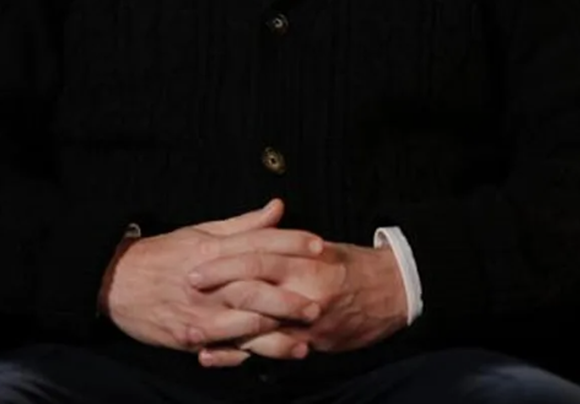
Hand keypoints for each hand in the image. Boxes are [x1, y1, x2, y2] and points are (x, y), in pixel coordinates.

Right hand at [100, 199, 325, 353]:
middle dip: (290, 298)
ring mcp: (199, 312)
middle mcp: (208, 282)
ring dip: (276, 335)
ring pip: (244, 325)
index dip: (291, 243)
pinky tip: (268, 358)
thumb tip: (277, 208)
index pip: (259, 243)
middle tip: (320, 304)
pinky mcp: (189, 337)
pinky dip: (246, 354)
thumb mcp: (199, 233)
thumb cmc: (161, 255)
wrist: (115, 282)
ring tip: (305, 341)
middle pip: (256, 288)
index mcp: (212, 251)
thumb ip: (242, 225)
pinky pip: (223, 349)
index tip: (320, 245)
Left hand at [190, 240, 407, 367]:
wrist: (394, 293)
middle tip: (185, 289)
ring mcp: (307, 323)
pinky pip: (269, 352)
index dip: (225, 261)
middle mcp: (305, 292)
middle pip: (253, 291)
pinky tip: (213, 357)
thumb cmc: (354, 266)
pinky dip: (238, 355)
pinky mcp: (311, 345)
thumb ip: (288, 241)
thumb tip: (263, 222)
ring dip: (221, 330)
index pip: (258, 257)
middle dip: (217, 291)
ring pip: (257, 327)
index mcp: (306, 262)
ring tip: (190, 331)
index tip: (197, 262)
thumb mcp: (322, 247)